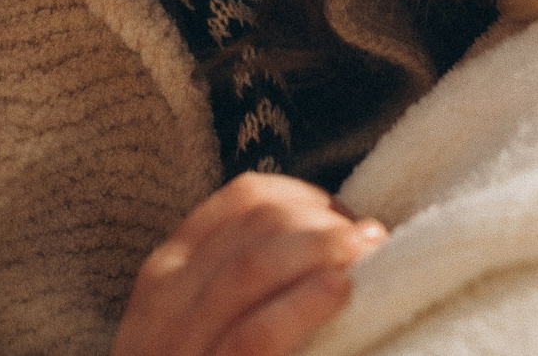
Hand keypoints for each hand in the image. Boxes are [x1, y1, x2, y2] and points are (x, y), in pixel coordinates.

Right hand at [113, 173, 387, 355]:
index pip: (244, 200)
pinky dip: (301, 306)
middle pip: (256, 224)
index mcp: (170, 272)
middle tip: (370, 240)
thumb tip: (327, 238)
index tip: (345, 220)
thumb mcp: (196, 322)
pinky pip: (253, 337)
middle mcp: (167, 299)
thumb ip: (240, 281)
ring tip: (368, 255)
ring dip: (322, 249)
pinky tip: (339, 292)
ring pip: (253, 268)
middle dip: (322, 220)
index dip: (307, 197)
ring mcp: (180, 345)